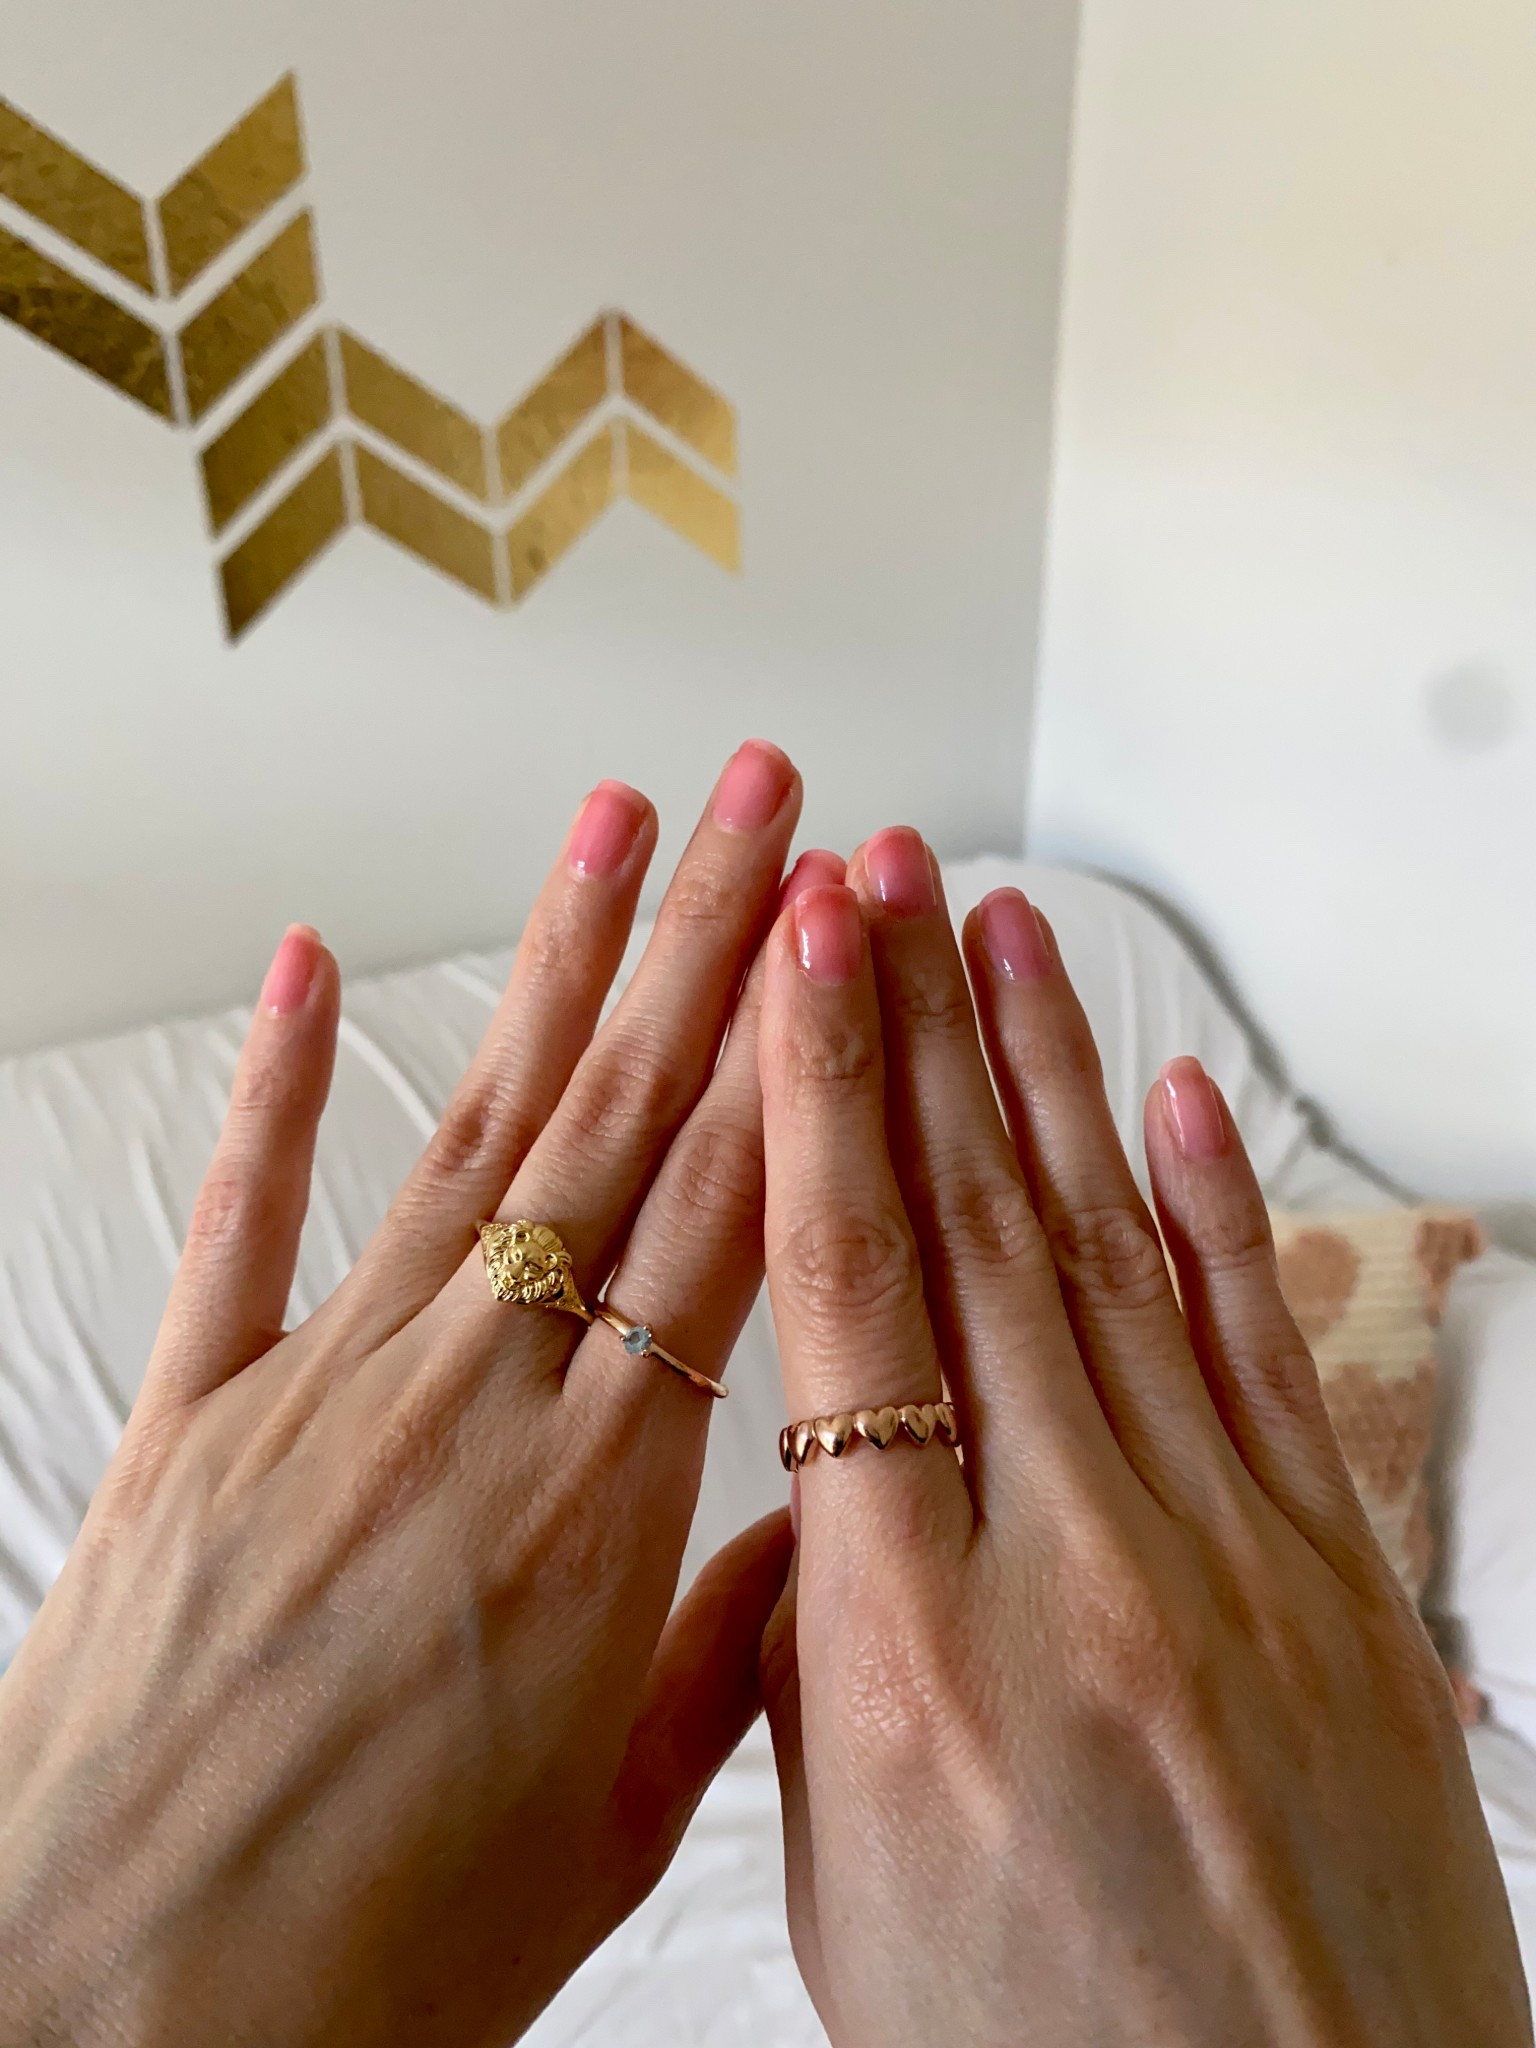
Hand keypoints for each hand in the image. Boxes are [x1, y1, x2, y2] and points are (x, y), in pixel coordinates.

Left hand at [0, 743, 838, 2046]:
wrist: (111, 2017)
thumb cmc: (368, 1953)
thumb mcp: (607, 1827)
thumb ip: (720, 1649)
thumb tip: (811, 1535)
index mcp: (598, 1501)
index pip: (731, 1218)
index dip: (799, 1056)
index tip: (845, 935)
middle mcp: (473, 1400)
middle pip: (621, 1124)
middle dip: (711, 944)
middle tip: (768, 804)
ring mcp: (324, 1384)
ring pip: (474, 1129)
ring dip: (555, 966)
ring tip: (615, 826)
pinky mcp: (194, 1411)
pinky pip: (252, 1214)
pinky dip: (287, 1081)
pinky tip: (322, 961)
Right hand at [757, 830, 1530, 2047]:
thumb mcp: (847, 1881)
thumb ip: (818, 1663)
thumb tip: (820, 1492)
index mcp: (914, 1654)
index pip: (851, 1305)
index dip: (820, 1105)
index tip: (798, 962)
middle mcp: (1075, 1570)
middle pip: (976, 1238)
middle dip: (913, 1031)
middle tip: (880, 877)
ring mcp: (1227, 1558)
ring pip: (1112, 1258)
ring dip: (1048, 1077)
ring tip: (996, 932)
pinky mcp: (1335, 1578)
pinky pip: (1258, 1355)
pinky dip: (1211, 1211)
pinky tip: (1167, 1100)